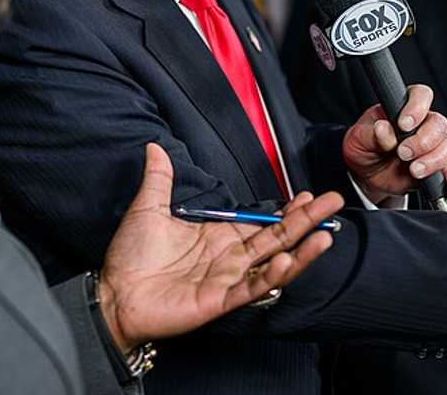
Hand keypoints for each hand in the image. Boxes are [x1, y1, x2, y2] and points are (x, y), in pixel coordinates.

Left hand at [96, 143, 344, 351]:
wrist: (114, 294)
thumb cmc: (131, 257)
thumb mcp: (148, 208)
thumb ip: (159, 178)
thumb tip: (155, 146)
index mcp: (218, 236)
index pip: (262, 221)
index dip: (286, 210)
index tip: (307, 194)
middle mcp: (229, 258)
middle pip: (277, 238)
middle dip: (306, 221)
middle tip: (333, 202)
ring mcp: (228, 279)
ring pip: (274, 263)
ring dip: (301, 251)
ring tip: (325, 235)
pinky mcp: (221, 300)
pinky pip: (253, 286)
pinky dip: (273, 274)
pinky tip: (289, 258)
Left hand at [340, 87, 446, 203]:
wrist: (366, 172)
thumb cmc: (364, 146)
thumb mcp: (359, 137)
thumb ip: (372, 133)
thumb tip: (383, 128)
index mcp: (403, 107)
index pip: (420, 96)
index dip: (416, 108)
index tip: (404, 125)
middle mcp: (422, 124)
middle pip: (438, 123)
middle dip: (423, 140)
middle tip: (403, 153)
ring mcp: (431, 146)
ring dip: (434, 160)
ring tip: (414, 170)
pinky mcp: (435, 169)